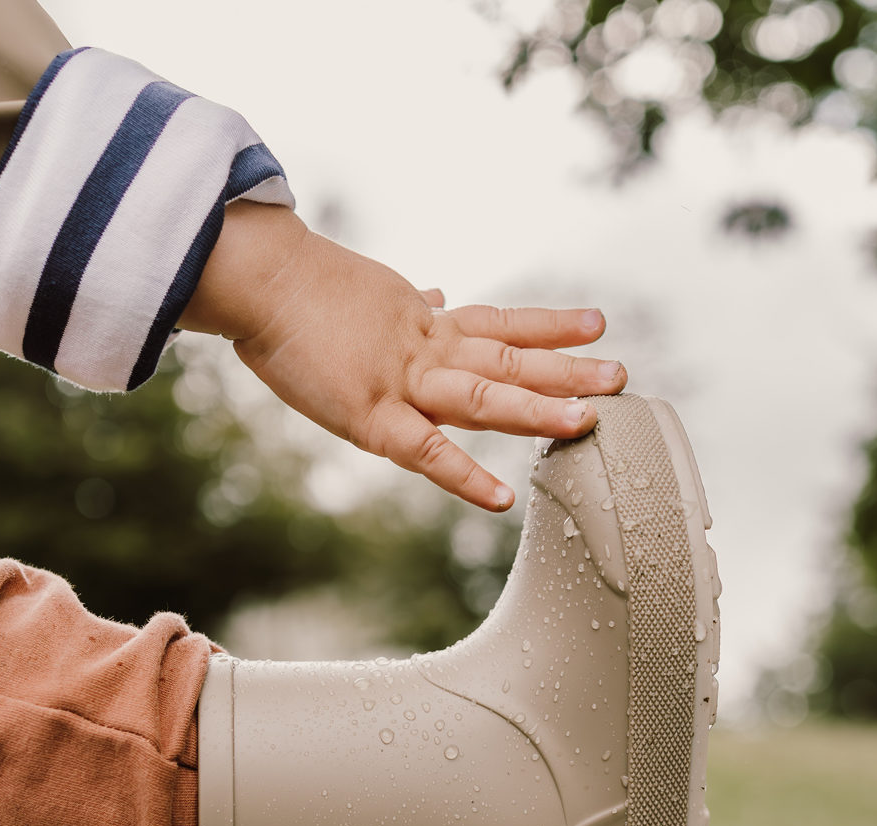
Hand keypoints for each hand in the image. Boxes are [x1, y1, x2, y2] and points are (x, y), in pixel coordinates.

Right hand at [180, 203, 626, 509]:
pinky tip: (501, 499)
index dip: (547, 327)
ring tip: (589, 417)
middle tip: (620, 376)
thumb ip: (408, 307)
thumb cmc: (298, 288)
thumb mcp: (368, 294)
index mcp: (423, 325)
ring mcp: (402, 381)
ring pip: (483, 396)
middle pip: (508, 359)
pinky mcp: (369, 415)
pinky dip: (464, 476)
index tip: (593, 326)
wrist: (256, 276)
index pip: (499, 324)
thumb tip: (437, 297)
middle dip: (566, 369)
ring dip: (538, 408)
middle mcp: (425, 349)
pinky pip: (425, 451)